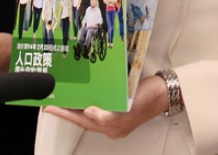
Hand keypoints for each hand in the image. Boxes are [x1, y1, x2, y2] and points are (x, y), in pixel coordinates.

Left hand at [43, 72, 168, 137]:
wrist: (166, 91)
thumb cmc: (150, 97)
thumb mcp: (126, 106)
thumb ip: (106, 115)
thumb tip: (88, 113)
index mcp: (113, 127)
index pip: (83, 120)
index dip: (66, 114)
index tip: (51, 108)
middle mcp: (112, 124)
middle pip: (84, 119)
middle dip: (67, 111)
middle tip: (51, 104)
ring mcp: (116, 115)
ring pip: (90, 113)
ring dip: (76, 107)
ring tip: (62, 100)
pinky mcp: (120, 105)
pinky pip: (100, 106)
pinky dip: (90, 101)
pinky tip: (84, 95)